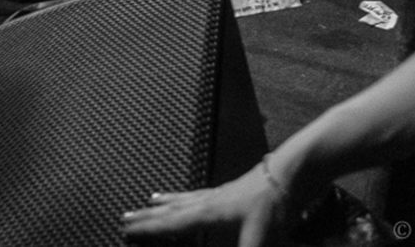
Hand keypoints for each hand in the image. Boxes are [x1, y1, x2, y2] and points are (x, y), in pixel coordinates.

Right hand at [120, 162, 294, 246]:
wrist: (289, 175)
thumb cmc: (272, 206)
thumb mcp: (258, 240)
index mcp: (208, 213)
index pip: (170, 223)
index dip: (147, 229)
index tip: (125, 229)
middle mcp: (208, 202)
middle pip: (170, 209)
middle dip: (146, 216)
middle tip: (124, 216)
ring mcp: (219, 194)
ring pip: (184, 199)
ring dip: (165, 202)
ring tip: (150, 200)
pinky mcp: (231, 191)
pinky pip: (200, 194)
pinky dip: (188, 196)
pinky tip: (196, 197)